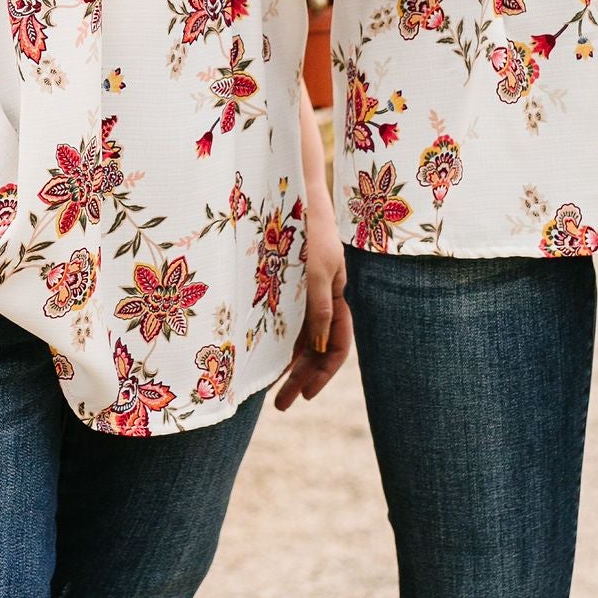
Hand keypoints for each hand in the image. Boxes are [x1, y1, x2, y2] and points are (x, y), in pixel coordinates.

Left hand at [275, 190, 352, 409]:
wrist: (292, 191)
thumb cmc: (306, 228)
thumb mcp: (313, 270)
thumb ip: (319, 307)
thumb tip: (317, 345)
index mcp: (335, 295)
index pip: (336, 345)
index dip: (322, 373)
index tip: (304, 394)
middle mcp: (321, 298)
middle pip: (316, 349)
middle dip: (301, 378)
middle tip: (281, 406)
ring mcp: (303, 292)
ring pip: (299, 339)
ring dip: (287, 365)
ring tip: (271, 392)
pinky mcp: (285, 284)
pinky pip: (284, 323)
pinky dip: (277, 343)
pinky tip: (262, 359)